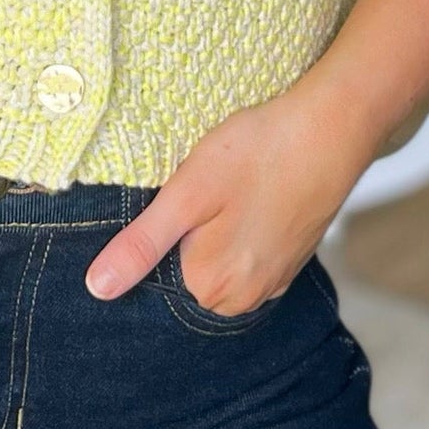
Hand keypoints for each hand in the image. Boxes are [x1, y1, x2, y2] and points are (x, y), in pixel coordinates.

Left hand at [83, 70, 376, 317]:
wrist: (331, 131)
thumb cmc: (257, 153)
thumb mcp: (186, 193)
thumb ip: (141, 245)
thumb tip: (98, 288)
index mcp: (209, 285)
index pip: (153, 282)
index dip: (152, 241)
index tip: (172, 205)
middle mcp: (242, 297)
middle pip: (186, 278)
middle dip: (181, 242)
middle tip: (203, 194)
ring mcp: (271, 283)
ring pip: (216, 269)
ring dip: (209, 239)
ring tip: (225, 196)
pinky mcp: (288, 263)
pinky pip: (244, 262)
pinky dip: (237, 238)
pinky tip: (245, 203)